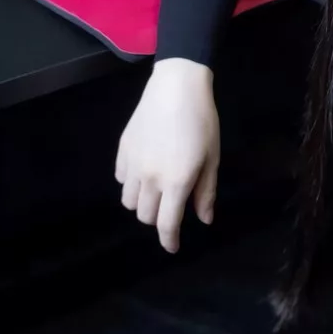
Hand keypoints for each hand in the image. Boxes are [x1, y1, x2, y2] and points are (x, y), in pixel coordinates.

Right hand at [116, 58, 219, 252]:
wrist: (176, 87)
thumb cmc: (202, 122)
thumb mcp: (212, 157)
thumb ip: (206, 191)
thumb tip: (204, 219)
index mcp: (176, 182)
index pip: (166, 224)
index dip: (169, 240)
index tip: (172, 247)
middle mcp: (150, 178)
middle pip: (145, 215)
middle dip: (157, 219)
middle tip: (170, 209)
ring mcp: (133, 164)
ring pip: (128, 201)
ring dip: (141, 203)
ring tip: (154, 192)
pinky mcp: (122, 149)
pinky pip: (120, 178)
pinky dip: (130, 183)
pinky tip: (142, 172)